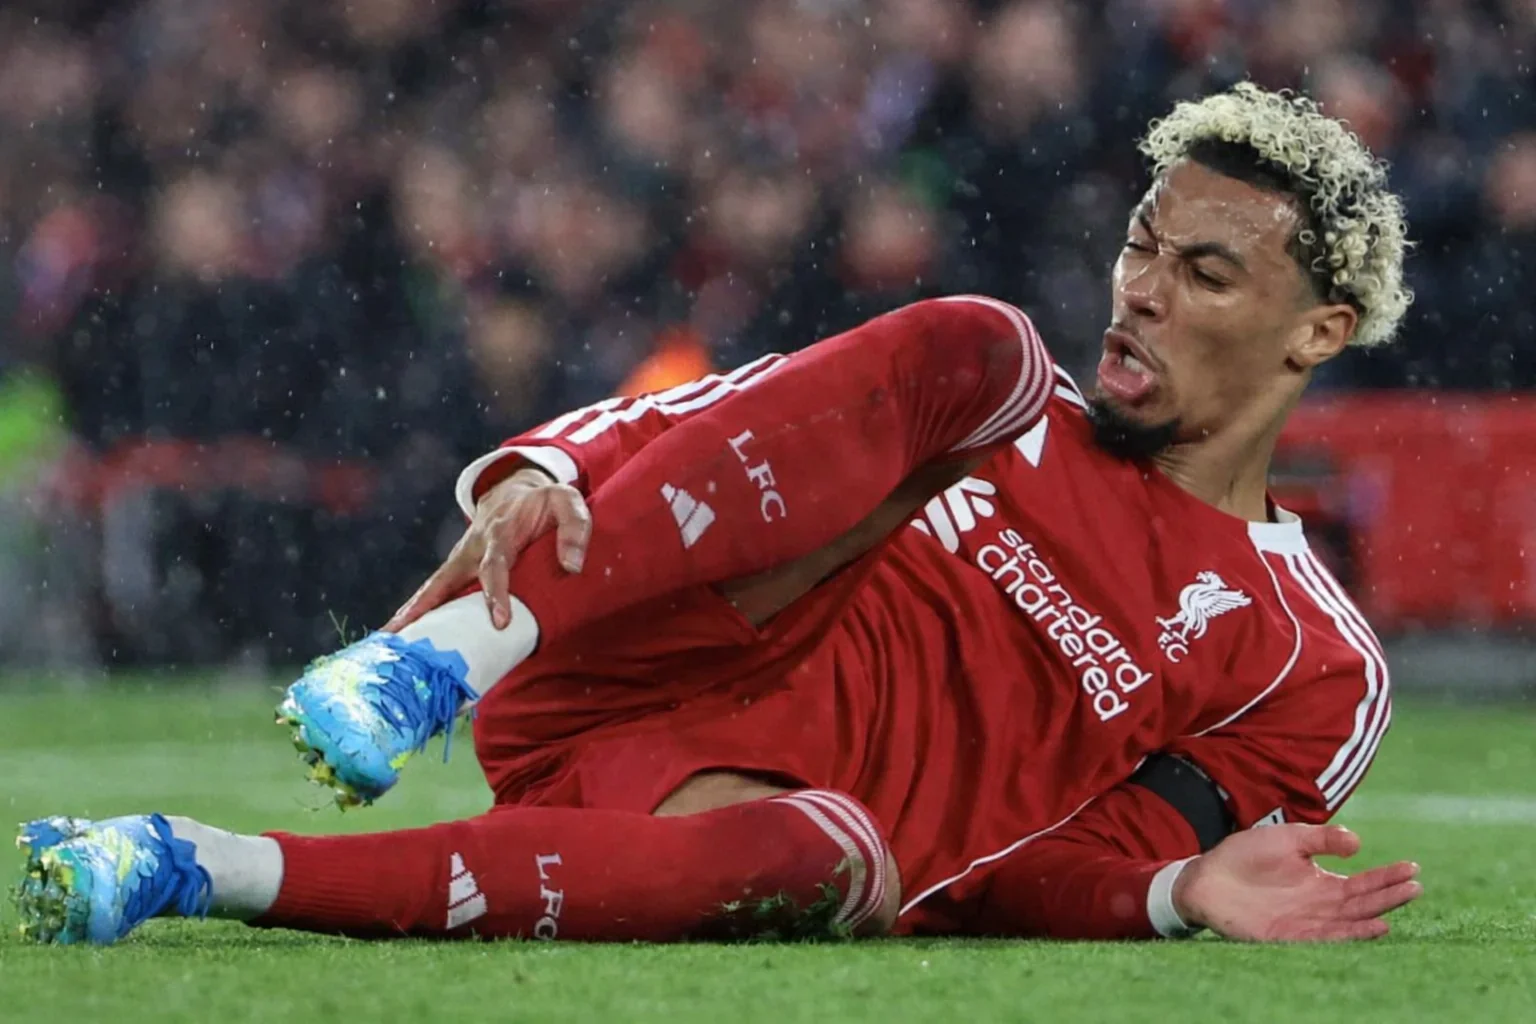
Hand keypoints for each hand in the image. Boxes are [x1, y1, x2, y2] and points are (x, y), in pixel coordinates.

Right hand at [384, 465, 592, 631]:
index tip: (499, 621)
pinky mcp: (456, 567)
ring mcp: (460, 557)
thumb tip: (572, 567)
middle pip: (446, 579)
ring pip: (433, 587)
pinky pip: (435, 590)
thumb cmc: (545, 502)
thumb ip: (575, 528)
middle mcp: (473, 547)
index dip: (495, 592)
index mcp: (501, 532)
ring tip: (389, 639)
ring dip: (411, 611)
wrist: (515, 488)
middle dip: (428, 606)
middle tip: (409, 633)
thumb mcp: (568, 502)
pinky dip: (416, 610)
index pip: (495, 565)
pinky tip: (401, 633)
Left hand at [1172, 823, 1421, 941]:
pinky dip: (1346, 935)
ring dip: (1372, 917)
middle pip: (1362, 903)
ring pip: (1348, 923)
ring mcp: (1306, 922)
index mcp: (1322, 883)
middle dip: (1389, 896)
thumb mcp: (1288, 838)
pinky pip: (1322, 938)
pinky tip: (1367, 928)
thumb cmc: (1246, 855)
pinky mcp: (1287, 935)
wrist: (1207, 875)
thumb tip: (1358, 843)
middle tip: (1416, 886)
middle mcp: (1320, 905)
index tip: (1413, 868)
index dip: (1388, 877)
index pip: (1363, 883)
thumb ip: (1321, 839)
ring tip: (1395, 909)